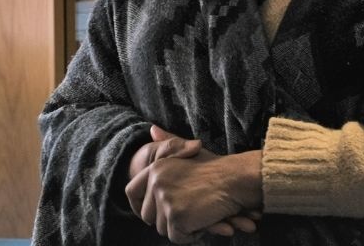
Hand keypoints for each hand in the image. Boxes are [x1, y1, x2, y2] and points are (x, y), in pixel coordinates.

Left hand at [126, 126, 262, 242]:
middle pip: (147, 216)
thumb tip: (152, 129)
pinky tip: (203, 221)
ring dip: (180, 228)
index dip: (138, 206)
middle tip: (186, 214)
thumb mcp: (187, 152)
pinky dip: (191, 235)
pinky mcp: (176, 216)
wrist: (233, 178)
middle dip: (164, 220)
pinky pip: (177, 237)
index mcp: (155, 167)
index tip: (150, 214)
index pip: (131, 192)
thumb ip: (168, 144)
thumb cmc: (214, 167)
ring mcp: (165, 199)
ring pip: (162, 229)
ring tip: (197, 214)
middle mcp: (155, 182)